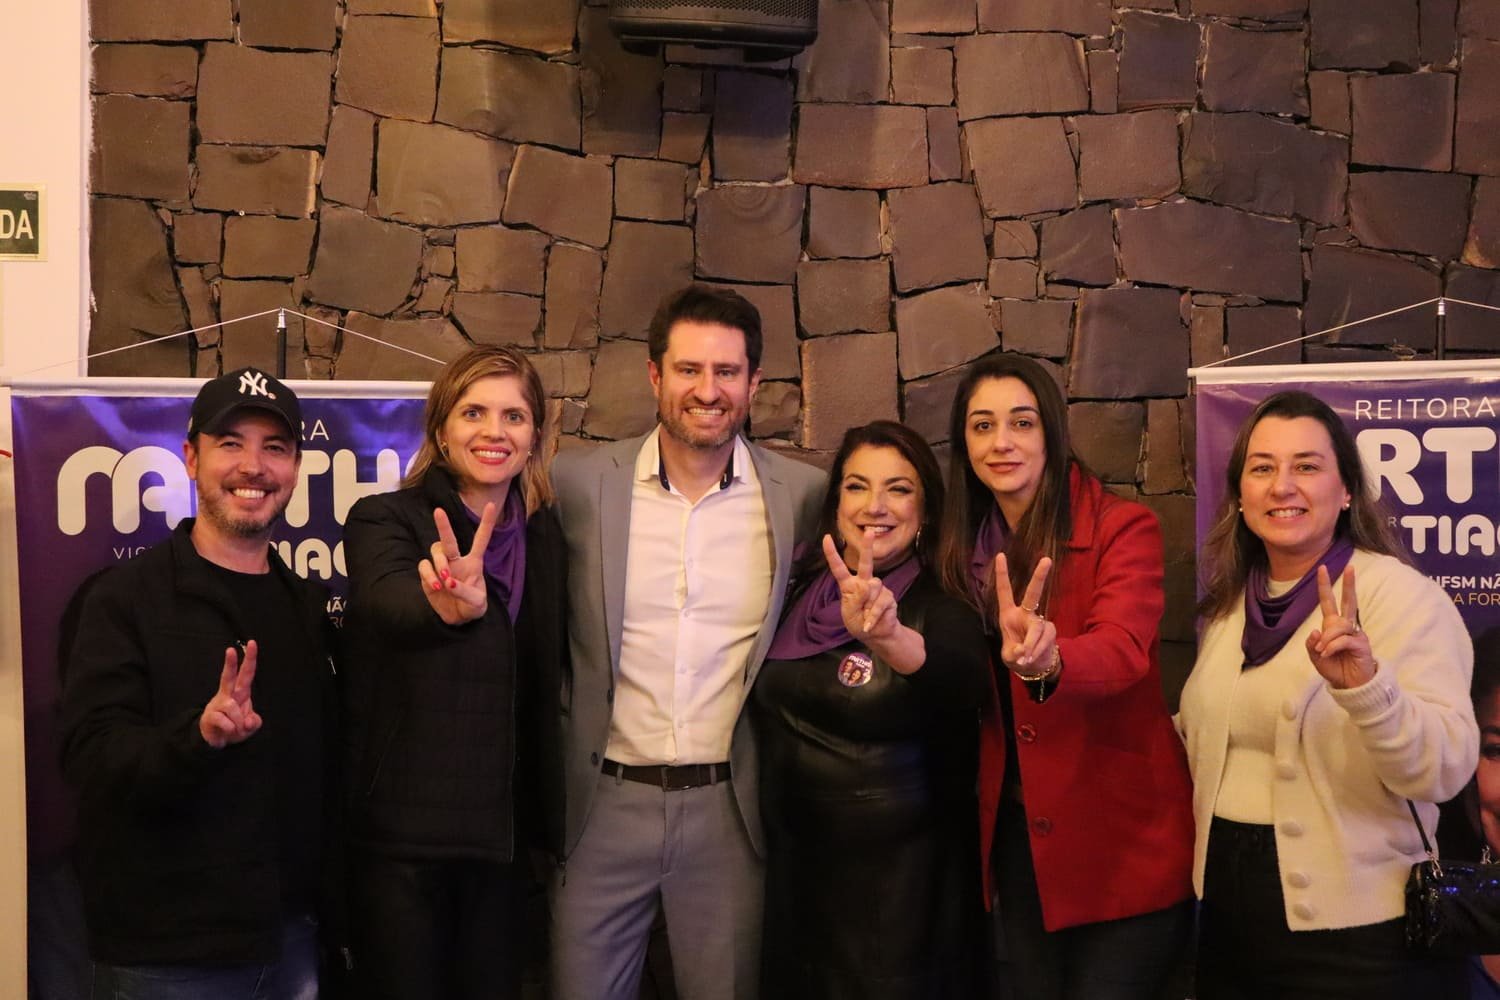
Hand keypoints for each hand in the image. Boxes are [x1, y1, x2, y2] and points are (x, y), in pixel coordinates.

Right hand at [199, 640, 261, 748]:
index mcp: (241, 693)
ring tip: (238, 729)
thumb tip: (248, 721)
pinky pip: (225, 721)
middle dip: (230, 663)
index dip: (250, 659)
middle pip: (229, 676)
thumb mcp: (250, 726)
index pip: (246, 673)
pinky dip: (231, 729)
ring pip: (231, 706)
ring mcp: (218, 705)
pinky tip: (229, 731)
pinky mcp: (210, 716)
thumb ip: (254, 722)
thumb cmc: (235, 727)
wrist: (217, 740)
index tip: (252, 643)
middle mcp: (228, 695)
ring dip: (239, 721)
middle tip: (230, 649)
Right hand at [417, 503, 496, 625]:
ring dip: (439, 563)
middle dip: (443, 525)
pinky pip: (424, 566)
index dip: (487, 522)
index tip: (491, 505)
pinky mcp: (428, 575)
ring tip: (445, 580)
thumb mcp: (477, 603)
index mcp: (474, 562)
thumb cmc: (472, 607)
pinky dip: (428, 575)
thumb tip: (448, 582)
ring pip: (435, 551)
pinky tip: (436, 586)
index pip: (481, 539)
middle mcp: (457, 560)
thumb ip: (465, 592)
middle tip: (438, 511)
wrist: (458, 620)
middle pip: (449, 539)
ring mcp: (441, 566)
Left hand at [823, 531, 899, 642]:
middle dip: (867, 547)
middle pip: (865, 563)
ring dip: (867, 605)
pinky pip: (880, 603)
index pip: (838, 568)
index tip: (826, 538)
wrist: (877, 635)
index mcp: (849, 586)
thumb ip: (855, 600)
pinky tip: (870, 623)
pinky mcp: (888, 596)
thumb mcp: (849, 614)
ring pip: (873, 587)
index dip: (832, 554)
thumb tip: (866, 585)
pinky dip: (873, 615)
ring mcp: (878, 588)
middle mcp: (864, 583)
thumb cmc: (858, 623)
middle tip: (869, 532)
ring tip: (865, 615)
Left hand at [995, 553, 1057, 677]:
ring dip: (1031, 646)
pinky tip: (1031, 659)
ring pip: (1037, 629)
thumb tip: (1023, 650)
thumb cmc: (1016, 656)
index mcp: (1009, 614)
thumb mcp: (1009, 656)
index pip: (1005, 591)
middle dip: (1039, 577)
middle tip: (1047, 559)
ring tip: (1024, 659)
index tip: (1000, 555)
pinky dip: (1036, 651)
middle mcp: (1025, 613)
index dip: (1002, 574)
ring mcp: (1040, 621)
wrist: (1034, 667)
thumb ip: (1014, 652)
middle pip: (1033, 593)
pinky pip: (1043, 641)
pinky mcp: (1050, 631)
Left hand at [1306, 563, 1375, 688]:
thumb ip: (1312, 644)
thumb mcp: (1316, 657)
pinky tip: (1328, 654)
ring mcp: (1356, 634)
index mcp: (1333, 626)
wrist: (1350, 685)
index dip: (1325, 586)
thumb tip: (1315, 631)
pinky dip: (1332, 646)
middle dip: (1349, 584)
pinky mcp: (1362, 643)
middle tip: (1351, 567)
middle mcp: (1346, 626)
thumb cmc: (1335, 668)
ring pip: (1338, 626)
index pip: (1329, 602)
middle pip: (1348, 601)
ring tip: (1323, 651)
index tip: (1322, 568)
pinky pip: (1343, 640)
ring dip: (1326, 639)